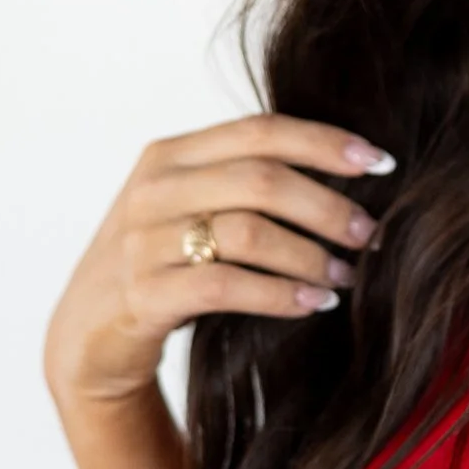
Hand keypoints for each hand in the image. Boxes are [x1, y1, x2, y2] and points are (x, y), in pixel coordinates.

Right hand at [42, 113, 393, 418]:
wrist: (89, 337)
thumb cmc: (162, 269)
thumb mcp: (190, 210)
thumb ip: (243, 184)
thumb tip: (346, 178)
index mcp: (170, 155)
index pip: (260, 131)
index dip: (325, 142)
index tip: (379, 163)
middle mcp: (153, 188)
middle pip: (261, 179)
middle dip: (329, 206)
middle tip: (371, 234)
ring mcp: (143, 241)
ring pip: (248, 232)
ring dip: (311, 255)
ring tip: (346, 276)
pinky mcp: (144, 294)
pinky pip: (227, 286)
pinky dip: (280, 295)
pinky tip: (313, 305)